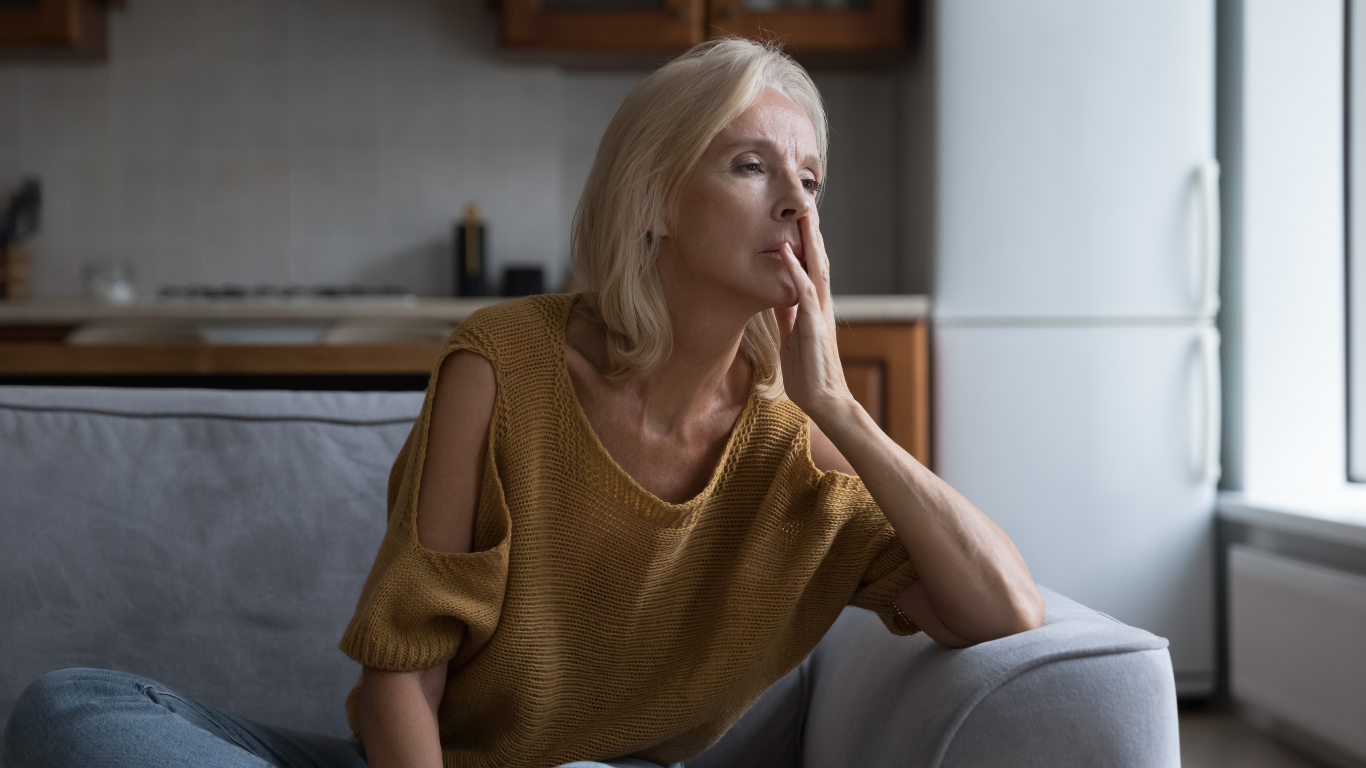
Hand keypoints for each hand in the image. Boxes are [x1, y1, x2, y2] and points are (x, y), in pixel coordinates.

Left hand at [775, 214, 853, 424]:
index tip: (800, 218)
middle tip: (807, 202)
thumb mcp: (792, 336)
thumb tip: (778, 293)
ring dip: (810, 242)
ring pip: (817, 270)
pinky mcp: (814, 327)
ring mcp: (820, 314)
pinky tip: (786, 253)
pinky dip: (795, 272)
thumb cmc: (808, 374)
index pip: (812, 268)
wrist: (825, 401)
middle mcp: (821, 305)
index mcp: (815, 307)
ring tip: (804, 215)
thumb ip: (787, 314)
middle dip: (813, 232)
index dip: (807, 243)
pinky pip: (804, 294)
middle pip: (819, 261)